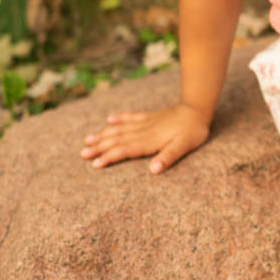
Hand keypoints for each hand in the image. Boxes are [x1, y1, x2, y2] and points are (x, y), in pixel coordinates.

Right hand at [80, 103, 209, 173]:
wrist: (197, 108)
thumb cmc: (192, 131)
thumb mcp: (184, 146)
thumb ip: (168, 157)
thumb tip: (153, 170)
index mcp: (149, 140)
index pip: (125, 150)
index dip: (109, 157)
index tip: (95, 164)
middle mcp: (143, 131)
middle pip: (117, 140)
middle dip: (99, 147)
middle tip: (82, 154)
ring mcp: (145, 122)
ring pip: (120, 129)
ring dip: (103, 135)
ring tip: (87, 139)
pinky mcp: (150, 116)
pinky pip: (130, 117)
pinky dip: (119, 119)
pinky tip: (109, 120)